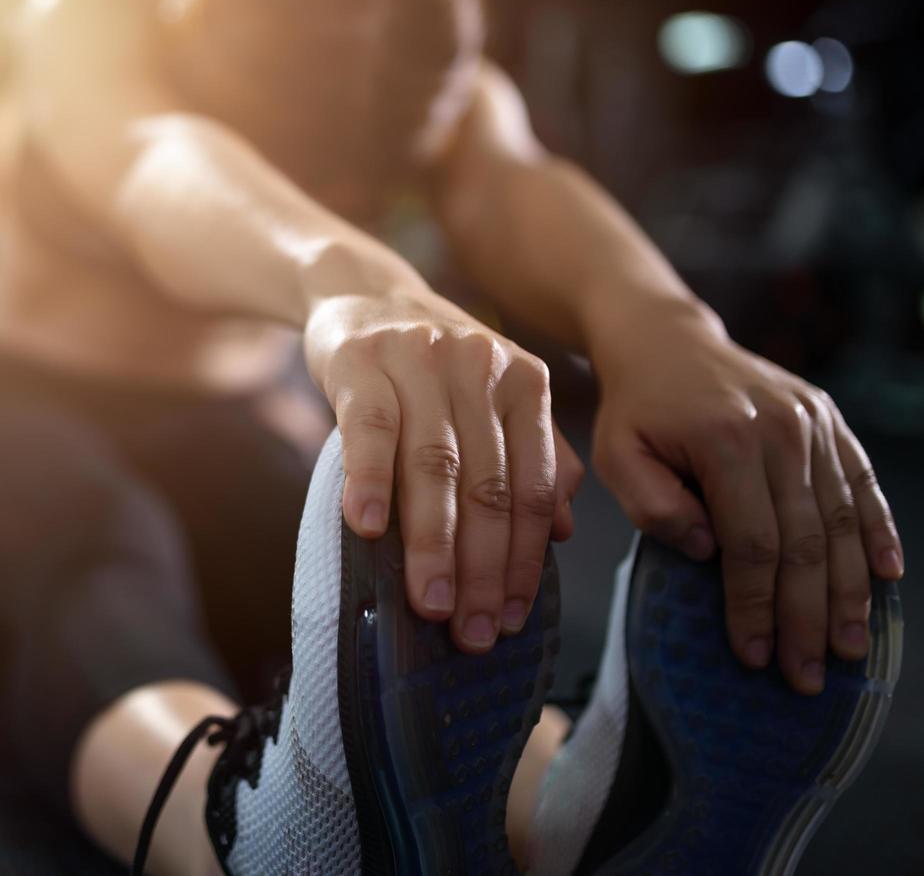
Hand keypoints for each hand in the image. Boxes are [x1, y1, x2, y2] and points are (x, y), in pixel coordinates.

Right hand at [305, 292, 583, 652]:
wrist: (361, 292)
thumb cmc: (431, 365)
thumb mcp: (494, 397)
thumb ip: (534, 456)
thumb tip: (562, 532)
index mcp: (524, 383)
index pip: (532, 486)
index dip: (524, 559)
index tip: (509, 619)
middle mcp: (480, 368)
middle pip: (488, 484)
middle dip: (482, 568)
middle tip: (471, 632)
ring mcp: (419, 361)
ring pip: (434, 465)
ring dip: (432, 542)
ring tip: (429, 603)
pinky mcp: (361, 362)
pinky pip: (369, 429)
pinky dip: (372, 482)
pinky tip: (369, 530)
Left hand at [591, 306, 903, 693]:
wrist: (666, 340)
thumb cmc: (635, 410)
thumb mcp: (617, 456)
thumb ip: (654, 508)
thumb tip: (710, 551)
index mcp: (726, 440)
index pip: (752, 543)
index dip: (755, 606)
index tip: (755, 655)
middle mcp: (781, 429)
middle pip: (805, 541)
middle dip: (807, 617)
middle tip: (807, 677)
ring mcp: (812, 422)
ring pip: (841, 520)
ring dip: (849, 591)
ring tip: (848, 647)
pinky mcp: (829, 418)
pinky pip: (862, 482)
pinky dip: (878, 531)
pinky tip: (886, 576)